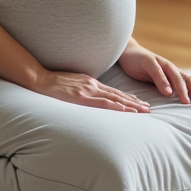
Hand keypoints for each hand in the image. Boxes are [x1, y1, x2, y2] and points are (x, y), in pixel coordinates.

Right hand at [32, 70, 150, 112]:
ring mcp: (88, 91)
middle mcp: (93, 85)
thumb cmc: (54, 82)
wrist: (41, 79)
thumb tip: (90, 95)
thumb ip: (83, 88)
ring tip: (143, 111)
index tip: (139, 103)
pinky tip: (126, 111)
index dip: (128, 98)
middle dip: (135, 102)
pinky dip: (117, 107)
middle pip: (118, 95)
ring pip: (115, 99)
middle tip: (148, 109)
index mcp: (91, 82)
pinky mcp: (82, 97)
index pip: (114, 92)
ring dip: (131, 106)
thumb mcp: (72, 82)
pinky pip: (103, 103)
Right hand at [118, 41, 190, 104]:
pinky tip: (167, 92)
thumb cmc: (142, 67)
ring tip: (186, 101)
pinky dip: (163, 82)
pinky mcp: (148, 61)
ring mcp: (160, 63)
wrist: (126, 52)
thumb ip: (166, 86)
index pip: (189, 80)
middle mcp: (169, 68)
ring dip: (181, 89)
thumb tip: (176, 99)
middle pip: (186, 79)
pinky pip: (157, 72)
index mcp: (172, 73)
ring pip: (174, 76)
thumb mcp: (155, 79)